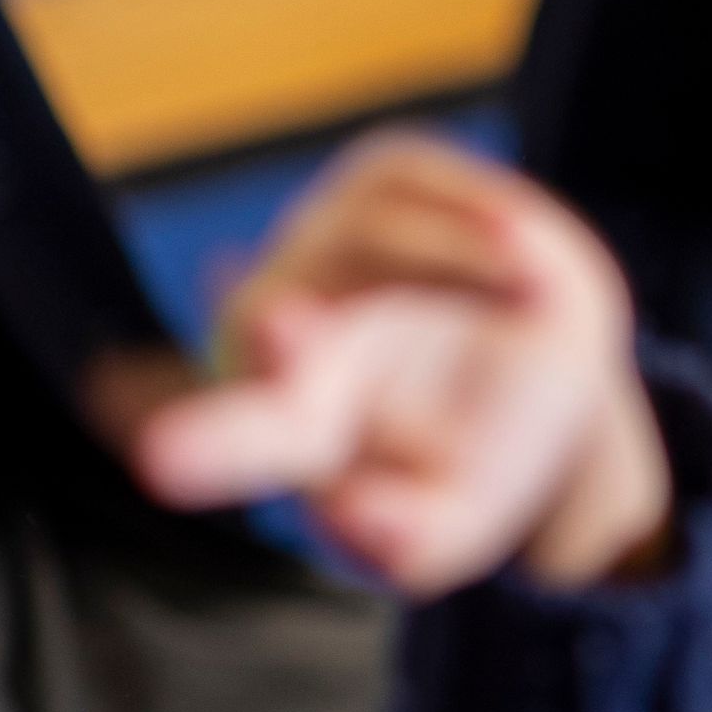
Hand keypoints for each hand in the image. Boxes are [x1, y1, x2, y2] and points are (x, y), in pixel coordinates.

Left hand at [124, 134, 670, 593]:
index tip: (165, 462)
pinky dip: (480, 222)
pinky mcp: (385, 172)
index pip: (242, 433)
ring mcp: (328, 236)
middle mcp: (284, 320)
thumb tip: (355, 515)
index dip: (211, 442)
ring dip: (458, 261)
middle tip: (283, 331)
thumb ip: (409, 540)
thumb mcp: (458, 519)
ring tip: (532, 283)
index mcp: (295, 418)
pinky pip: (425, 188)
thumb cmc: (483, 453)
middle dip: (279, 337)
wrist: (547, 360)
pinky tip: (516, 250)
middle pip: (261, 324)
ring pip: (374, 241)